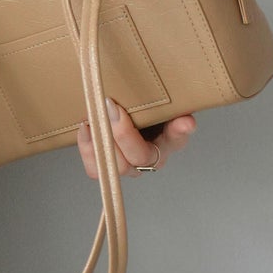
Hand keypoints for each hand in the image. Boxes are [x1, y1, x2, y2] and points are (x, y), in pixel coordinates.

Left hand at [75, 96, 195, 180]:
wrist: (126, 111)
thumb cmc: (146, 107)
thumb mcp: (163, 104)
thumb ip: (174, 109)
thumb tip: (187, 122)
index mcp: (169, 141)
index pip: (176, 138)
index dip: (178, 130)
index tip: (180, 120)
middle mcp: (150, 158)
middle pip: (139, 157)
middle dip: (123, 132)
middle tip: (111, 106)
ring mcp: (128, 164)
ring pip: (116, 166)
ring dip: (102, 142)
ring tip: (94, 118)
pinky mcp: (107, 165)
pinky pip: (96, 168)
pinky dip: (88, 149)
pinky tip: (85, 127)